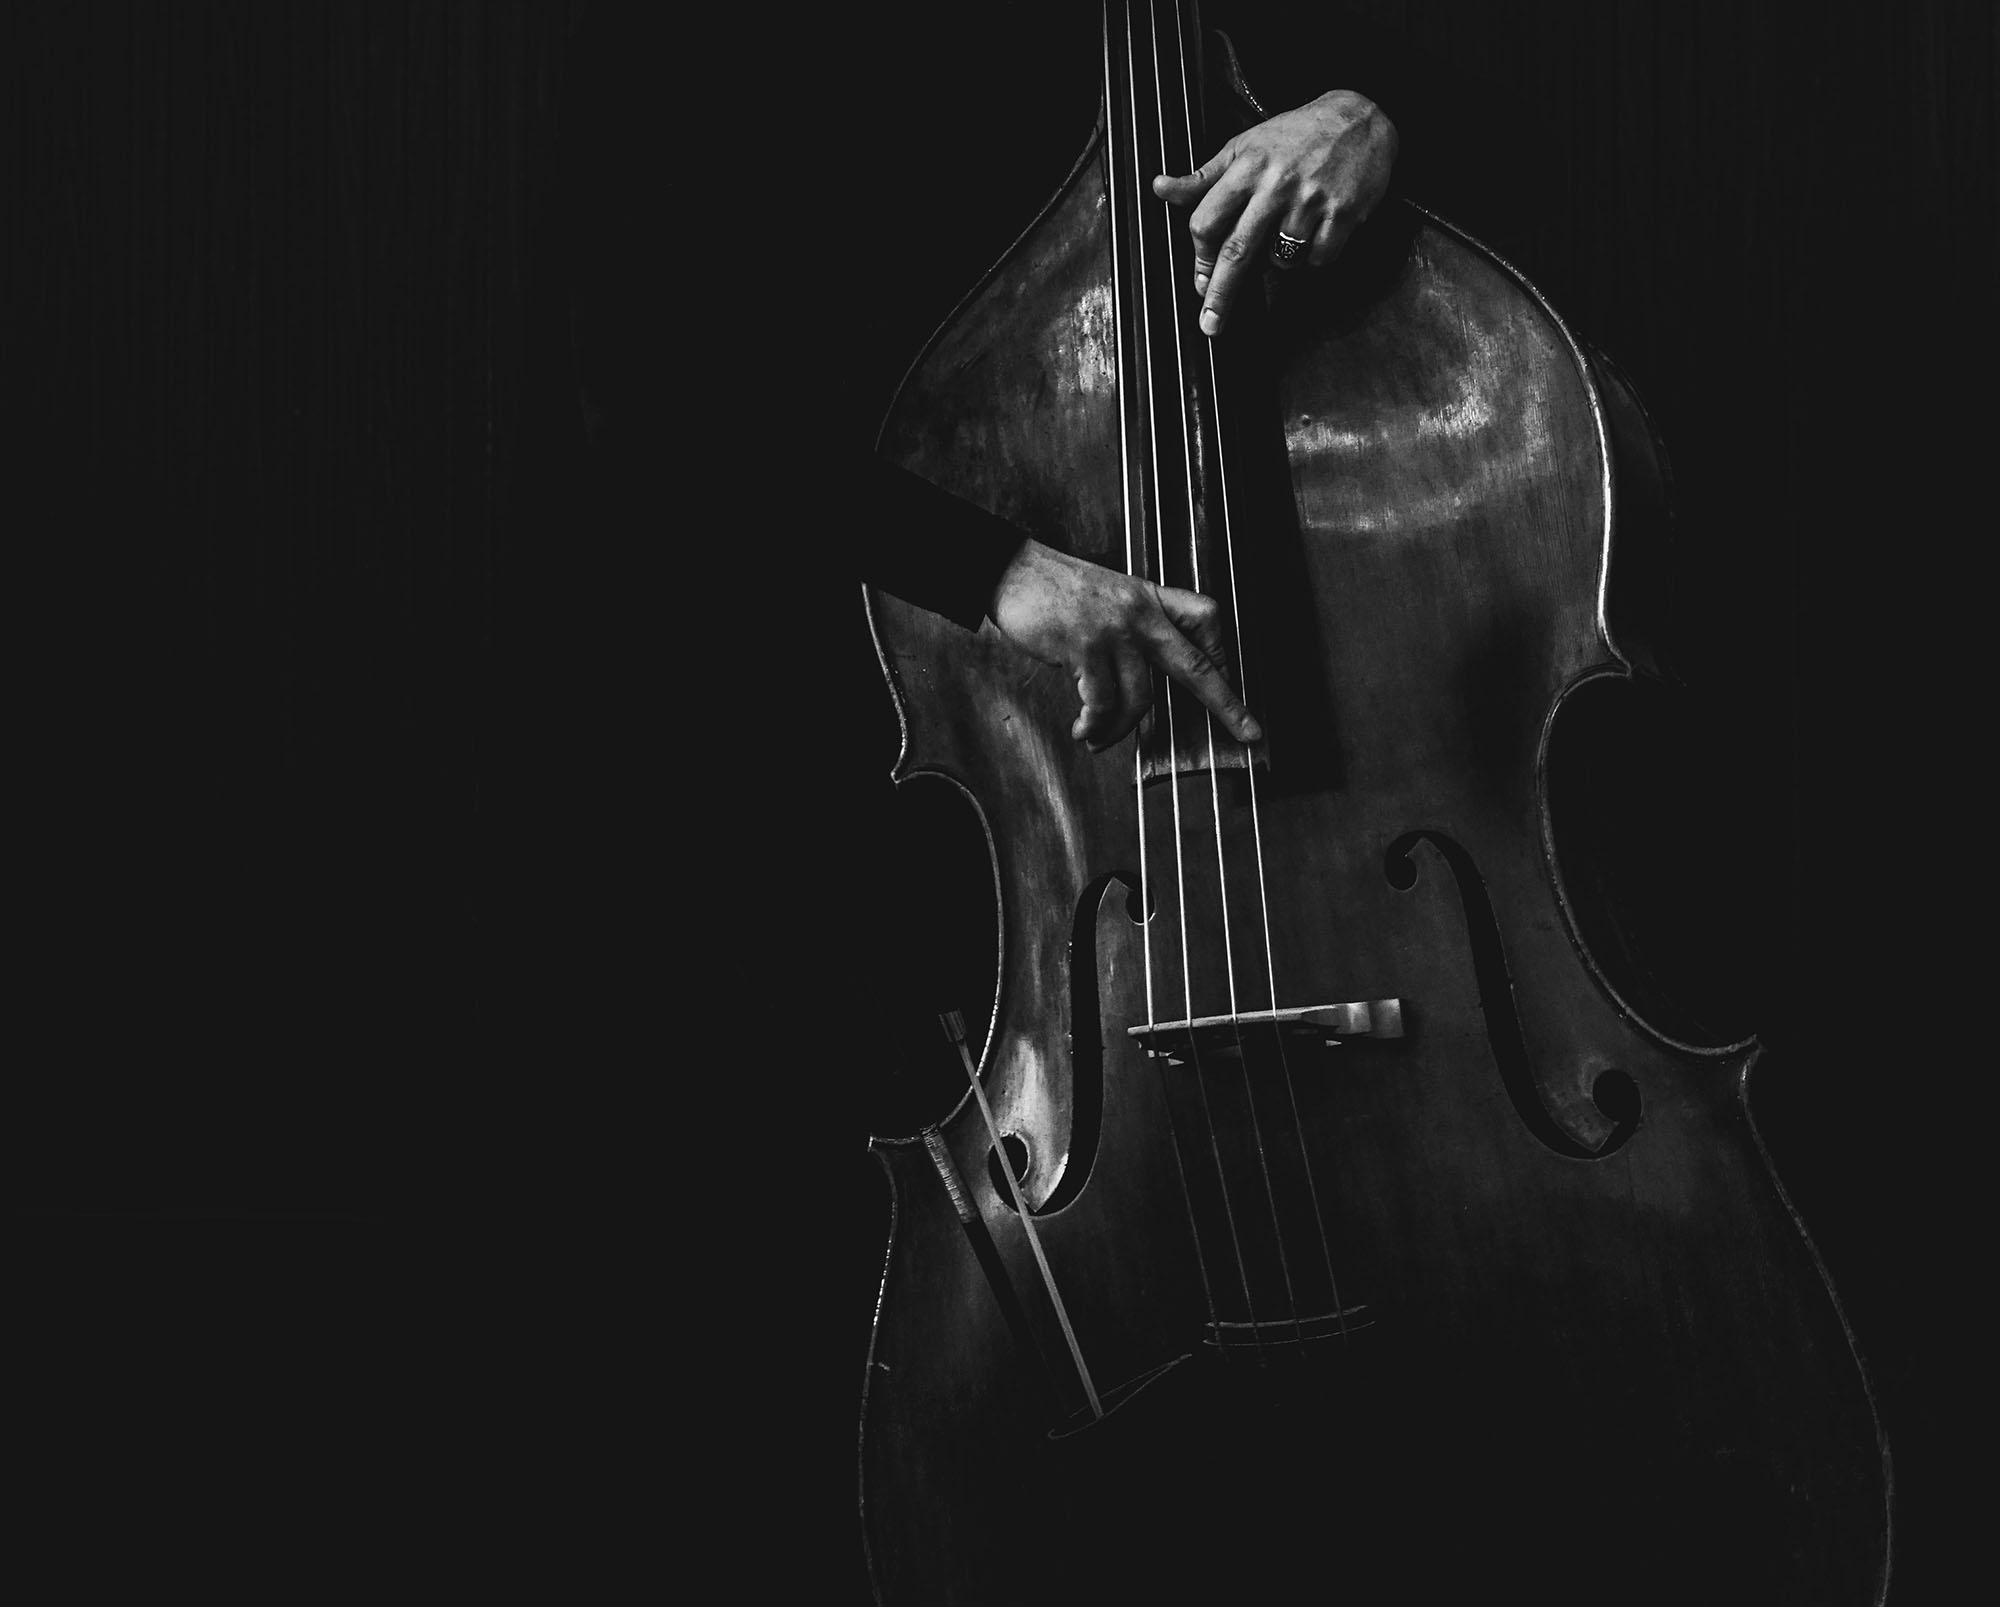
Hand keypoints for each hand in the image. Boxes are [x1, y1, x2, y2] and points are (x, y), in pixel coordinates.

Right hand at [988, 539, 1261, 752]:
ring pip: (1140, 698)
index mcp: (1150, 597)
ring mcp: (1115, 629)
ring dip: (1118, 729)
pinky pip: (1102, 702)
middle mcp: (1141, 612)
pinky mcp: (1085, 646)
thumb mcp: (1109, 596)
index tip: (1231, 681)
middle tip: (1248, 733)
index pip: (1205, 617)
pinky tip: (1082, 729)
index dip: (1222, 651)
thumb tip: (1145, 675)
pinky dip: (1093, 724)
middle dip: (1226, 704)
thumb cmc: (1056, 590)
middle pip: (1195, 665)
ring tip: (1096, 738)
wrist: (1013, 571)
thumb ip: (1134, 624)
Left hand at [1151, 90, 1397, 335]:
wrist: (1360, 119)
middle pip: (1238, 251)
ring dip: (1279, 261)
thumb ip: (1204, 177)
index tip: (1201, 280)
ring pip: (1280, 261)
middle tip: (1210, 325)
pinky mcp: (1341, 215)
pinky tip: (1316, 231)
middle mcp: (1276, 185)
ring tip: (1288, 231)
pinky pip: (1316, 259)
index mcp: (1246, 168)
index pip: (1208, 222)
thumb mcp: (1245, 146)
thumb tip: (1161, 188)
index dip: (1201, 256)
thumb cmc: (1296, 135)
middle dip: (1220, 293)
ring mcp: (1310, 202)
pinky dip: (1313, 257)